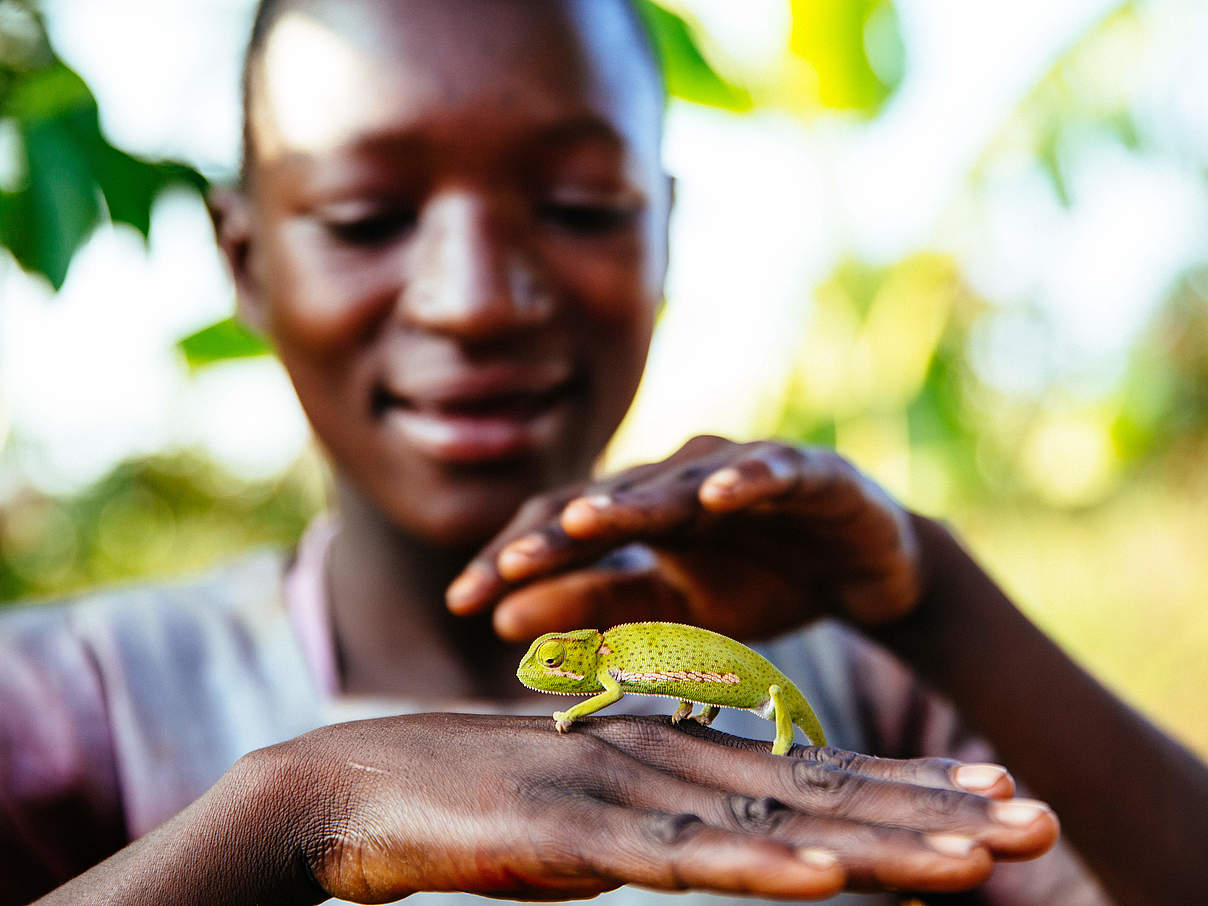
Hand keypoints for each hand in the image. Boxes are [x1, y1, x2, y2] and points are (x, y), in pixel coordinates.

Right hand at [241, 714, 1055, 901]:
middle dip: (934, 808)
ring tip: (980, 855)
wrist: (348, 791)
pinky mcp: (567, 831)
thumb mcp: (582, 818)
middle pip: (817, 789)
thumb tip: (710, 839)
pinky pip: (674, 854)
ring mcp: (618, 792)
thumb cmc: (466, 807)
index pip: (807, 773)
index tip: (991, 797)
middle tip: (1035, 817)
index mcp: (666, 753)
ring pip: (770, 820)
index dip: (906, 786)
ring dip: (882, 840)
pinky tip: (827, 875)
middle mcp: (659, 760)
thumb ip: (650, 821)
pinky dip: (755, 863)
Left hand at [447, 435, 923, 641]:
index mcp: (639, 513)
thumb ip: (594, 609)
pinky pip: (772, 470)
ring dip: (635, 501)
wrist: (864, 573)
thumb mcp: (671, 611)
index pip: (562, 530)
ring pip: (679, 481)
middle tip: (505, 571)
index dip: (514, 560)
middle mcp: (679, 479)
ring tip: (587, 523)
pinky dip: (746, 479)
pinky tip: (717, 496)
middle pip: (606, 502)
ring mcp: (740, 468)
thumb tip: (499, 620)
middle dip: (553, 537)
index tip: (462, 603)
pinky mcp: (806, 470)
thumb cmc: (761, 584)